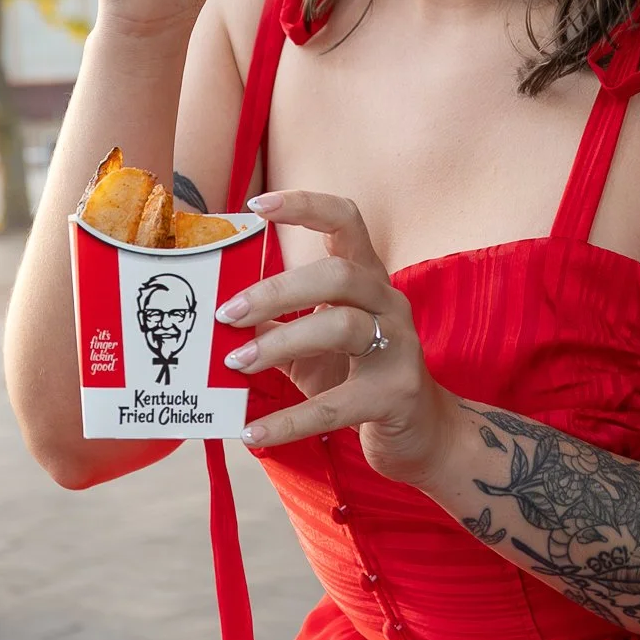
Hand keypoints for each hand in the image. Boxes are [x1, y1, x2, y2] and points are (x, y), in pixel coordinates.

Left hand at [217, 190, 458, 491]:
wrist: (423, 434)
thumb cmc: (357, 379)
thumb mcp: (312, 347)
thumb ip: (274, 326)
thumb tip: (217, 316)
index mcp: (367, 280)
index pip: (346, 221)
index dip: (305, 205)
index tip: (257, 205)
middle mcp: (388, 303)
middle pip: (338, 274)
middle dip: (278, 290)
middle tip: (228, 313)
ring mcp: (398, 347)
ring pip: (342, 327)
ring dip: (281, 343)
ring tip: (236, 362)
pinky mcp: (397, 394)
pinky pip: (339, 405)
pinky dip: (291, 420)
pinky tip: (254, 432)